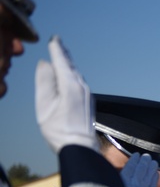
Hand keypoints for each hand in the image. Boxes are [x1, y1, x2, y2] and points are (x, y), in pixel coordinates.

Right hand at [35, 36, 98, 152]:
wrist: (80, 148)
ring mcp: (87, 95)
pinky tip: (70, 76)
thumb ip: (44, 81)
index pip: (62, 62)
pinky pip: (80, 82)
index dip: (57, 49)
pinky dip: (73, 74)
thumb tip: (45, 64)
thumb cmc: (58, 128)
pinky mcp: (89, 103)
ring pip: (77, 74)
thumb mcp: (44, 104)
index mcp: (70, 85)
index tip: (55, 39)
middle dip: (64, 54)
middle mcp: (82, 87)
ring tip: (63, 56)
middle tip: (58, 43)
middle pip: (71, 66)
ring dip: (69, 64)